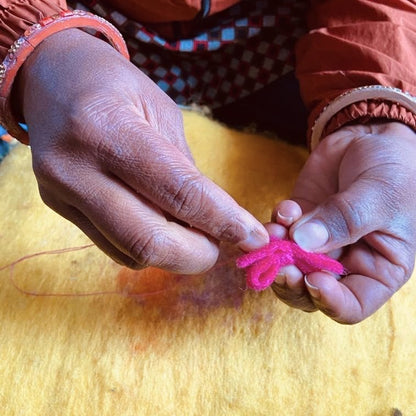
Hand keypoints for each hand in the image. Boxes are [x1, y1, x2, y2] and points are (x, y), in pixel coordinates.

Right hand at [18, 29, 267, 272]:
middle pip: (148, 241)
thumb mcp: (162, 112)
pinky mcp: (58, 209)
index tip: (254, 237)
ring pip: (130, 252)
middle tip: (221, 245)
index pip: (178, 192)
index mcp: (108, 129)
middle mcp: (76, 170)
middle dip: (196, 254)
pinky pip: (114, 247)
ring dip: (174, 253)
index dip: (223, 221)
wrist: (50, 78)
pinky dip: (148, 247)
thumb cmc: (115, 86)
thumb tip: (212, 220)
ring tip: (193, 232)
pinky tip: (161, 225)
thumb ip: (184, 170)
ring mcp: (61, 195)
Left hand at [270, 122, 415, 323]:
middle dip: (292, 280)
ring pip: (289, 266)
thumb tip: (303, 243)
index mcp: (379, 269)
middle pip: (310, 292)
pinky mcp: (299, 221)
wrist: (372, 137)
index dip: (330, 301)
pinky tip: (285, 209)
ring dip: (278, 253)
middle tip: (281, 265)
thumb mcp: (379, 195)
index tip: (313, 280)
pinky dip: (276, 225)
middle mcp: (346, 262)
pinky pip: (280, 233)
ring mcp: (318, 242)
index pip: (352, 306)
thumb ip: (344, 220)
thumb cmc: (393, 168)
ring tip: (277, 232)